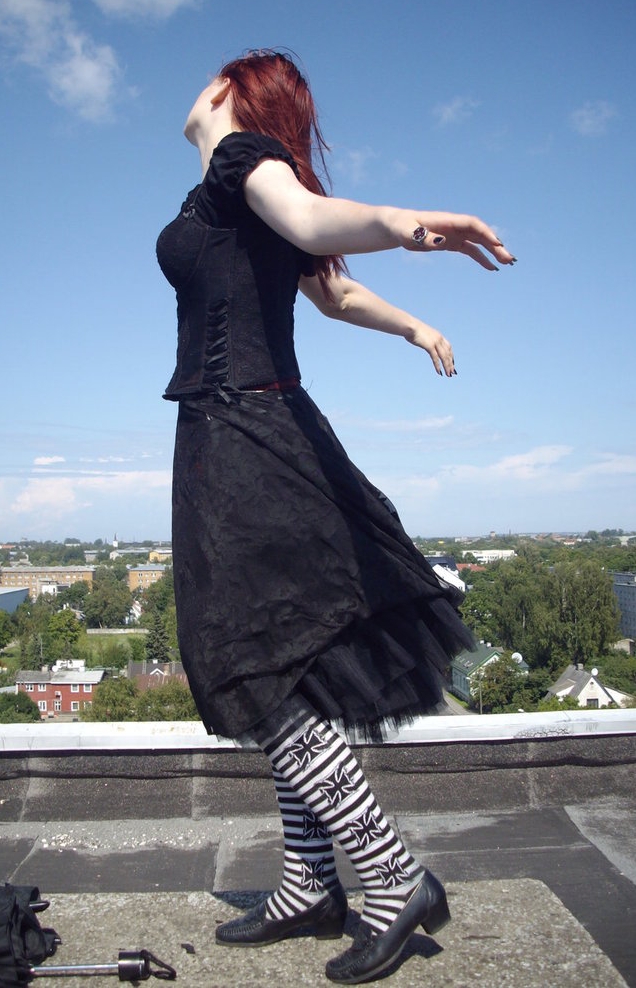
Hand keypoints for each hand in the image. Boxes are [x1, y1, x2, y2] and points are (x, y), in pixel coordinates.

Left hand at [401, 211, 515, 270]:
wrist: (397, 227)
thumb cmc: (400, 227)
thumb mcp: (407, 233)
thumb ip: (422, 237)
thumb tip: (440, 242)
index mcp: (447, 221)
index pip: (472, 224)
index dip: (485, 233)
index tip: (497, 244)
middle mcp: (455, 226)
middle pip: (480, 234)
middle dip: (495, 245)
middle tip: (510, 258)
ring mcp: (455, 235)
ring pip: (479, 242)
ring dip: (494, 252)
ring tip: (507, 263)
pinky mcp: (452, 244)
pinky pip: (471, 251)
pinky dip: (482, 258)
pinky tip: (492, 268)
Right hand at [406, 321, 455, 376]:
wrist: (410, 326)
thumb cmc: (413, 329)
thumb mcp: (423, 334)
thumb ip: (426, 339)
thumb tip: (423, 341)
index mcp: (439, 336)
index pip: (448, 347)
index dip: (451, 356)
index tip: (452, 363)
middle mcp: (439, 339)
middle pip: (448, 353)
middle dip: (450, 363)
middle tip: (452, 372)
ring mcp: (435, 342)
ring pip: (444, 357)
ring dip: (447, 366)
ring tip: (448, 374)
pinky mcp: (429, 346)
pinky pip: (435, 358)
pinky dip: (438, 366)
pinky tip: (439, 372)